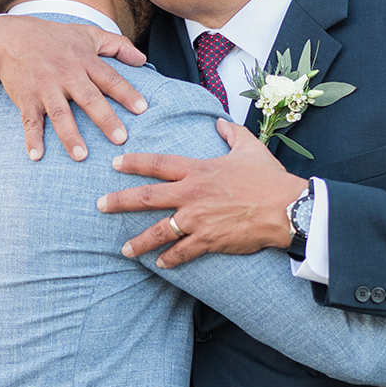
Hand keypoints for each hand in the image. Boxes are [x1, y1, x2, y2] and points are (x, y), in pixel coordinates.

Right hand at [0, 16, 147, 160]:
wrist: (12, 37)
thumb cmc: (55, 38)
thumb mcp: (88, 34)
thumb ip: (117, 45)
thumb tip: (143, 59)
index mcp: (85, 61)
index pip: (110, 78)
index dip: (126, 93)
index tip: (142, 109)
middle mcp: (67, 75)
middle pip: (89, 98)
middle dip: (105, 119)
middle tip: (120, 138)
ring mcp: (45, 88)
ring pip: (60, 114)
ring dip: (70, 135)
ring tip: (82, 156)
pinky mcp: (26, 98)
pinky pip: (30, 121)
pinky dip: (32, 138)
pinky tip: (37, 156)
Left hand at [97, 120, 308, 266]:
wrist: (286, 208)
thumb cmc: (269, 178)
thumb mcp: (250, 148)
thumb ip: (231, 133)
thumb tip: (220, 122)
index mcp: (198, 170)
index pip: (158, 164)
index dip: (133, 163)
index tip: (115, 164)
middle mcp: (192, 194)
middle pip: (147, 197)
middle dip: (119, 202)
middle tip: (100, 206)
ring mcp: (198, 219)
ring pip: (158, 231)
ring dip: (138, 242)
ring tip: (124, 250)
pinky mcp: (208, 240)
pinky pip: (182, 252)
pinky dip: (170, 259)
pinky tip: (160, 264)